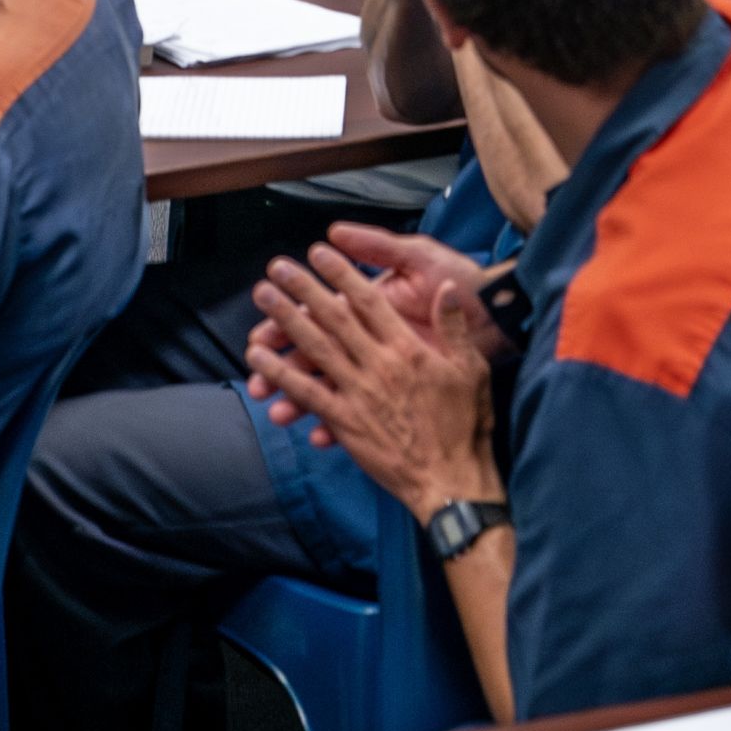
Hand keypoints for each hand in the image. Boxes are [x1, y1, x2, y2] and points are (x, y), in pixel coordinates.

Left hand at [244, 238, 500, 513]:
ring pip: (314, 348)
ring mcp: (358, 394)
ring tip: (262, 296)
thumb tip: (449, 289)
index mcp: (407, 347)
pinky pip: (309, 393)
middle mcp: (378, 365)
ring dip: (285, 320)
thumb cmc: (466, 425)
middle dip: (303, 288)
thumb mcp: (472, 369)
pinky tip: (258, 357)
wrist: (452, 479)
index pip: (369, 301)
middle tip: (276, 265)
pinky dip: (281, 374)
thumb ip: (455, 327)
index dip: (343, 274)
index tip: (320, 251)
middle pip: (334, 317)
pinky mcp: (346, 422)